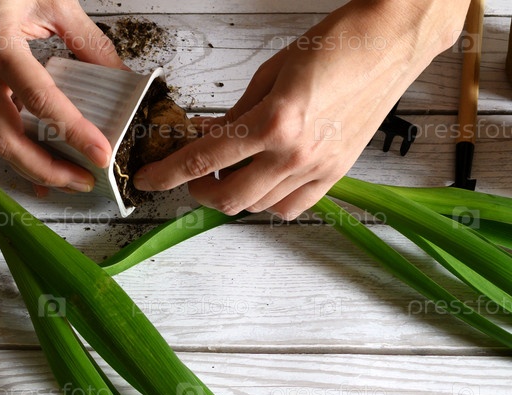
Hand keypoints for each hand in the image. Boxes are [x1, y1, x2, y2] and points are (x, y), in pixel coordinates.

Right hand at [0, 0, 124, 191]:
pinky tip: (45, 165)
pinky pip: (2, 126)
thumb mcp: (55, 1)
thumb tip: (120, 76)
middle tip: (84, 180)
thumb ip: (88, 41)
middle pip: (6, 138)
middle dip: (46, 168)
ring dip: (35, 166)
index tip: (100, 153)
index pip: (40, 100)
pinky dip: (25, 150)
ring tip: (71, 179)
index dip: (72, 131)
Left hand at [133, 0, 469, 218]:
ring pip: (258, 206)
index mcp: (274, 122)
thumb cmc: (336, 44)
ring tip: (227, 173)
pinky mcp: (337, 173)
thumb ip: (235, 114)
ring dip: (232, 194)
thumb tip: (207, 137)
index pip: (202, 160)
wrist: (391, 40)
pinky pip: (292, 207)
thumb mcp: (269, 73)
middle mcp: (295, 154)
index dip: (166, 174)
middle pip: (228, 198)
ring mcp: (319, 168)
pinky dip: (267, 201)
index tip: (147, 179)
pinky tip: (261, 181)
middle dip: (198, 190)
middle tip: (191, 175)